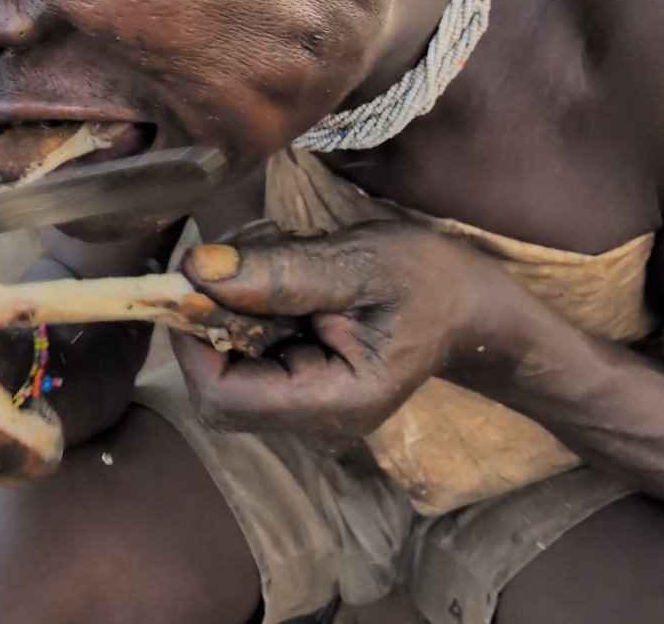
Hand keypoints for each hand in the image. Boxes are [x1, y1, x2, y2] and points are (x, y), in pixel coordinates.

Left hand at [174, 221, 510, 446]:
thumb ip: (278, 271)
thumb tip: (196, 270)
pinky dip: (250, 296)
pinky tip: (283, 261)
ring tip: (275, 245)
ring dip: (231, 293)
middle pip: (216, 378)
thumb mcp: (359, 262)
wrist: (471, 305)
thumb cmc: (429, 281)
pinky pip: (251, 342)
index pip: (222, 397)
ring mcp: (303, 401)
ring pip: (229, 353)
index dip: (192, 338)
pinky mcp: (299, 376)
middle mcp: (310, 418)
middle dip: (213, 306)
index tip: (195, 272)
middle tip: (241, 245)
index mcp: (332, 404)